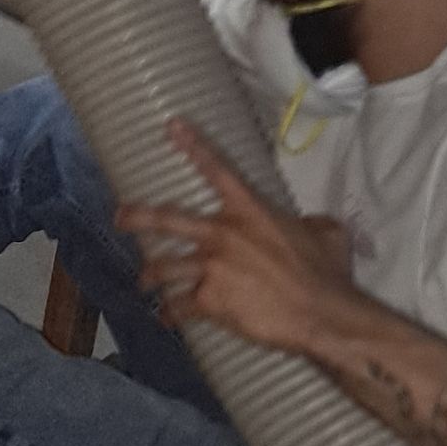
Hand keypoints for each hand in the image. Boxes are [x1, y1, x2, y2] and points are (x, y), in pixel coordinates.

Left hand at [115, 120, 354, 351]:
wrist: (320, 313)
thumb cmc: (327, 272)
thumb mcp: (327, 233)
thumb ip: (308, 223)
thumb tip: (306, 225)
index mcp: (251, 211)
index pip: (218, 171)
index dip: (193, 146)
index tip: (171, 127)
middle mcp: (223, 234)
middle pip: (168, 220)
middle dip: (138, 218)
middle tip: (119, 217)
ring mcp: (211, 267)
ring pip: (164, 268)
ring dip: (150, 276)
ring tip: (143, 282)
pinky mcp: (208, 300)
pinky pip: (179, 306)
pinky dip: (170, 314)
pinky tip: (166, 319)